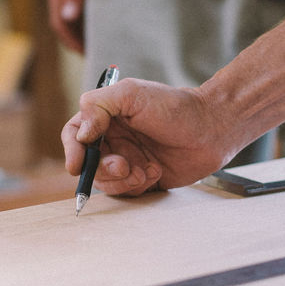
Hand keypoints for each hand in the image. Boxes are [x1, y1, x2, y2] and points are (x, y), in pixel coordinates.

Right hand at [43, 0, 102, 53]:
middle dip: (77, 39)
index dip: (73, 43)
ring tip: (100, 36)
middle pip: (63, 19)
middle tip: (98, 51)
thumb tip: (69, 19)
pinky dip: (84, 9)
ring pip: (68, 8)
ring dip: (81, 25)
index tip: (90, 55)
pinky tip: (99, 10)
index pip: (60, 23)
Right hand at [61, 78, 238, 195]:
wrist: (212, 129)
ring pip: (106, 182)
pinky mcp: (143, 178)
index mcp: (106, 117)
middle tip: (124, 166)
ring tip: (145, 169)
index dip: (72, 151)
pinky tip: (156, 171)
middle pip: (89, 163)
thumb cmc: (176, 108)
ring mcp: (128, 160)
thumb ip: (98, 106)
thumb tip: (80, 134)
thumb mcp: (131, 93)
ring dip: (122, 180)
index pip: (75, 135)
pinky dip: (138, 185)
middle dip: (103, 169)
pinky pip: (127, 192)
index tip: (77, 165)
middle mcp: (114, 139)